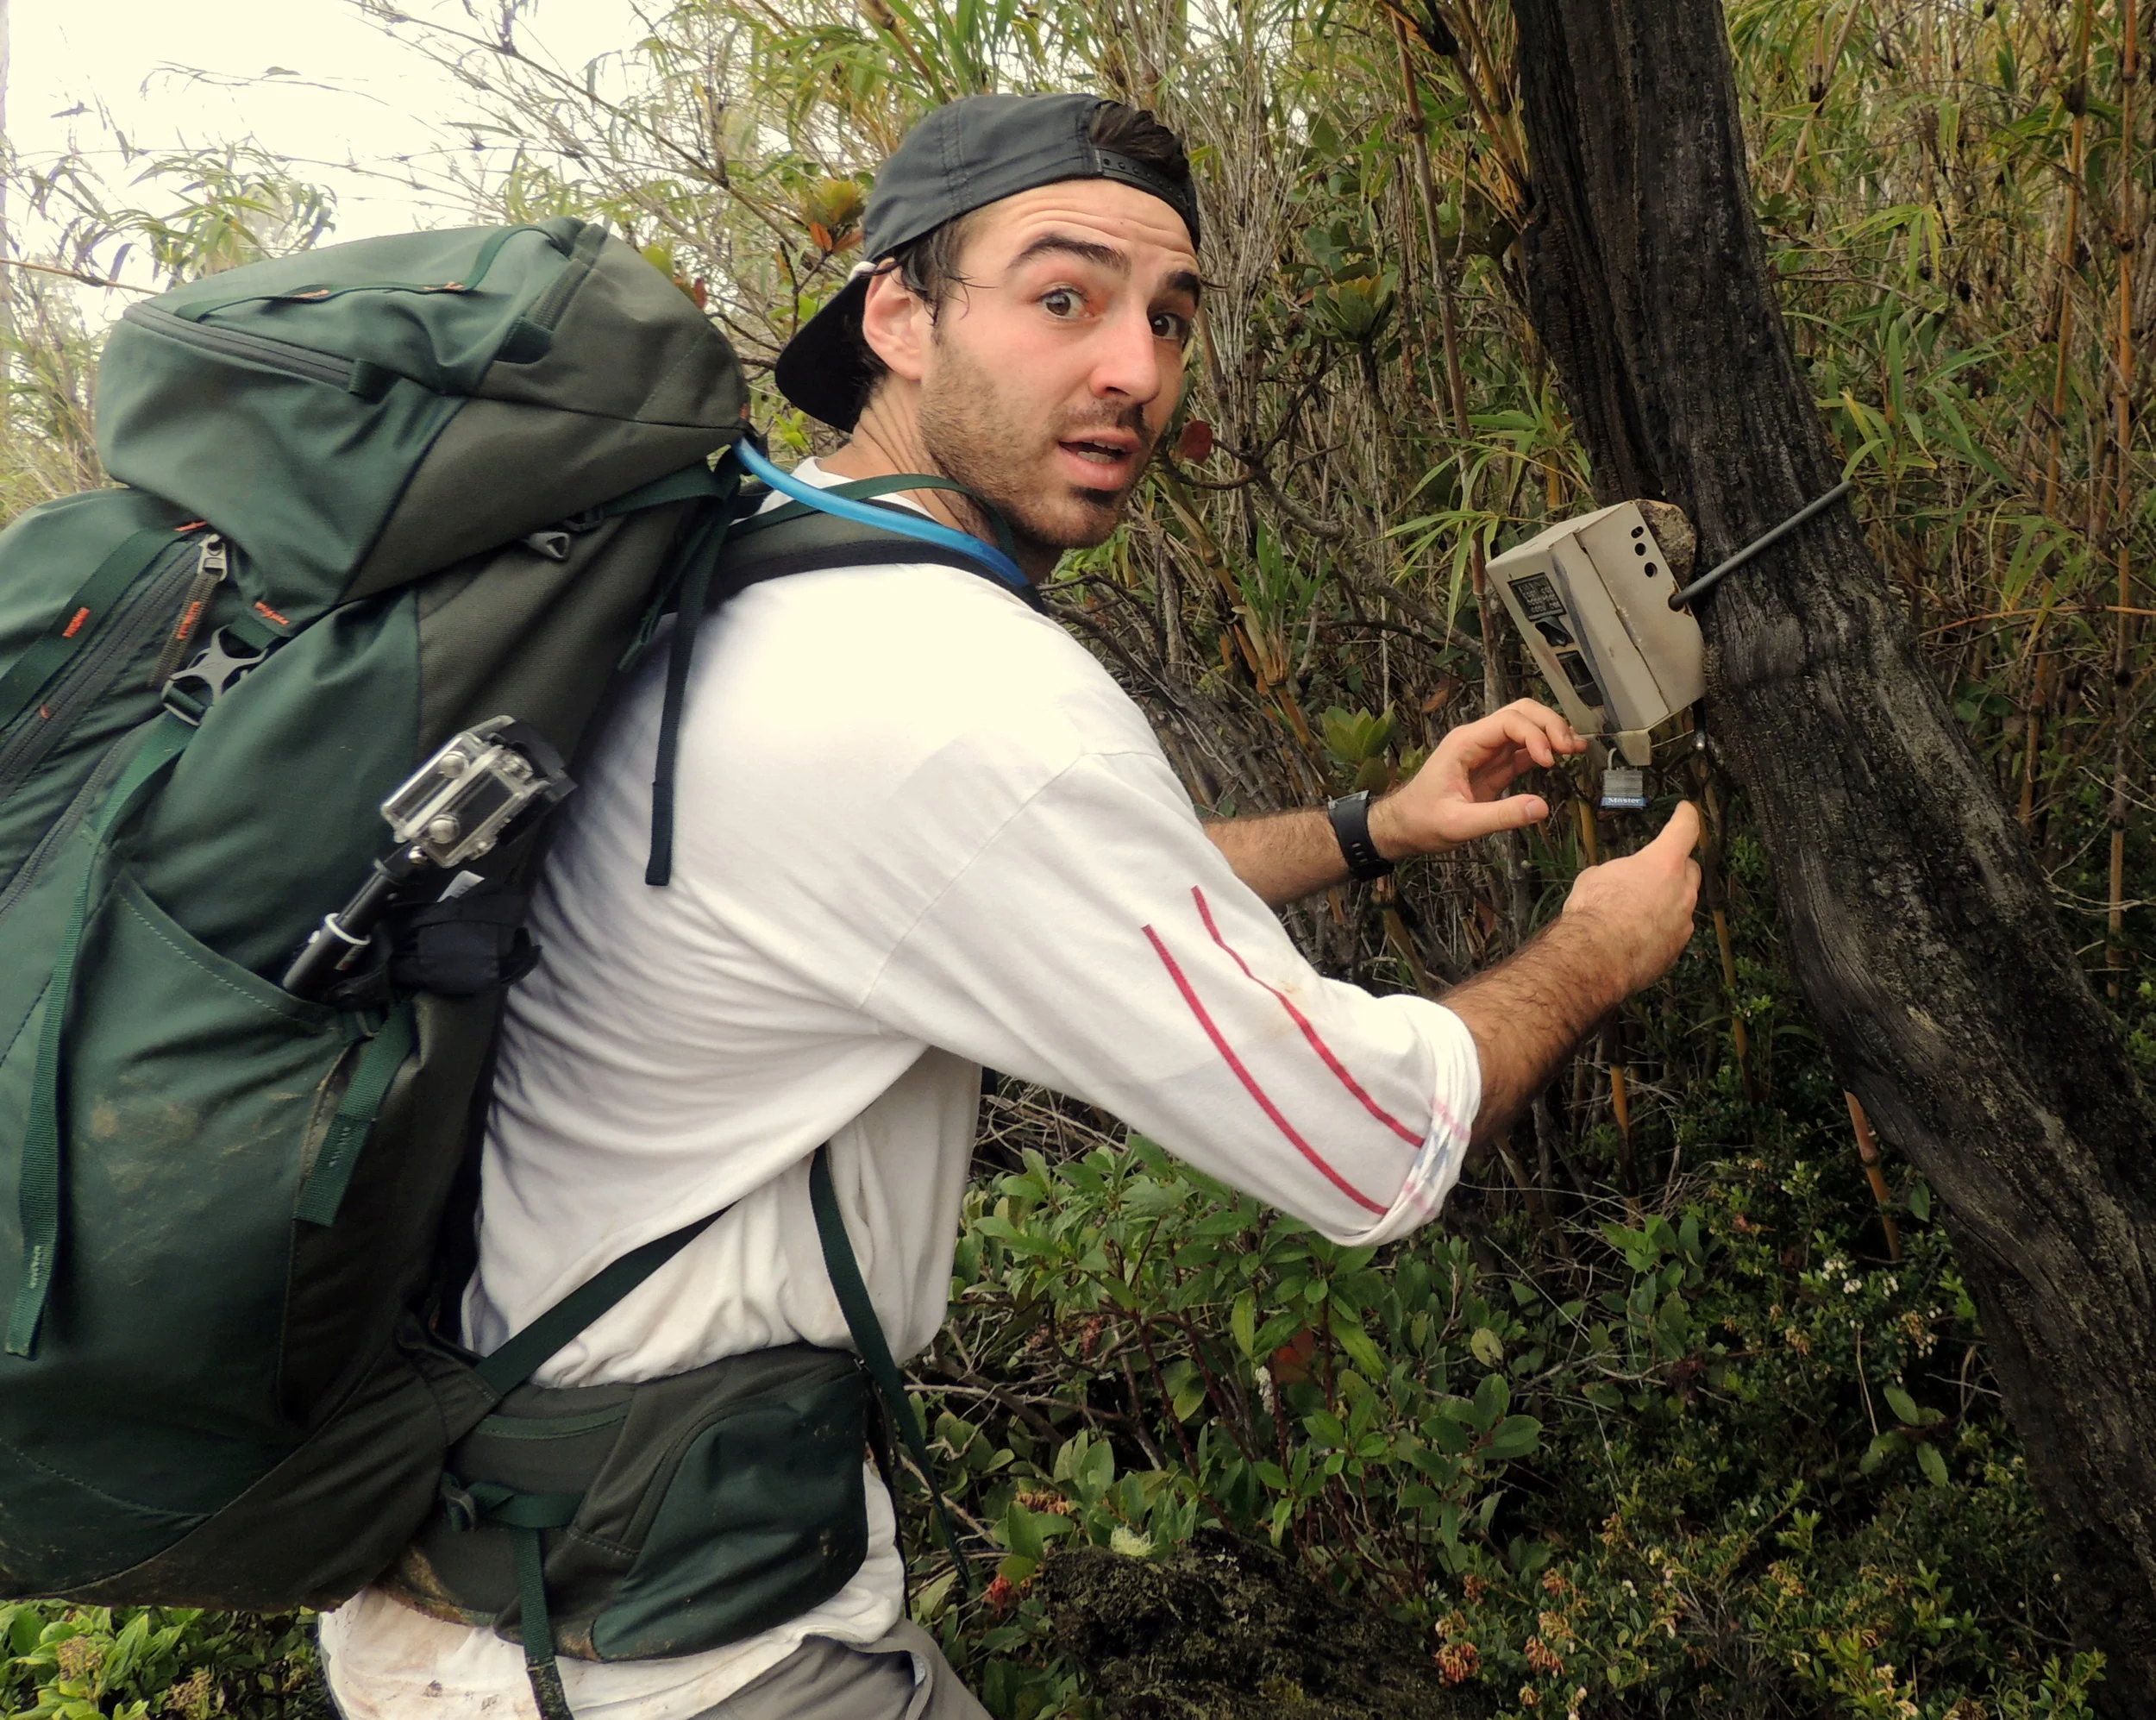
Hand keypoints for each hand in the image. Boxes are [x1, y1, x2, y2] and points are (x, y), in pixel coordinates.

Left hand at [1369, 699, 1587, 857]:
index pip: (1509, 722)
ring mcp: (1486, 751)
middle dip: (1550, 724)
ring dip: (1551, 733)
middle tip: (1571, 747)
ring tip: (1575, 748)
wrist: (1403, 828)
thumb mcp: (1459, 824)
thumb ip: (1500, 816)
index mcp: (1464, 744)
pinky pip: (1523, 750)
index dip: (1535, 736)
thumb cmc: (1422, 822)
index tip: (1549, 761)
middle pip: (1521, 713)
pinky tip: (1563, 757)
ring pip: (1525, 727)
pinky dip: (1545, 750)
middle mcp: (1477, 740)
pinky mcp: (1494, 767)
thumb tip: (1541, 808)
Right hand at [1560, 801, 1702, 996]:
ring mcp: (1683, 921)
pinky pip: (1674, 930)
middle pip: (1690, 869)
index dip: (1686, 816)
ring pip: (1682, 903)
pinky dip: (1660, 928)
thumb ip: (1616, 872)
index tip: (1686, 810)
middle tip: (1656, 870)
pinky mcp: (1677, 948)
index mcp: (1663, 863)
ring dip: (1667, 901)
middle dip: (1676, 867)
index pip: (1684, 829)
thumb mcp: (1595, 877)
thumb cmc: (1594, 911)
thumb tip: (1615, 880)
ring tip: (1639, 909)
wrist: (1596, 957)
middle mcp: (1681, 890)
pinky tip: (1638, 934)